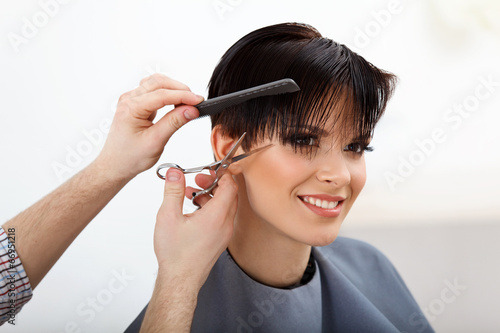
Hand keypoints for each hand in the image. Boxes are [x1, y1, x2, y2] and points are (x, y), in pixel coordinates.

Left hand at [96, 74, 203, 180]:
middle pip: (159, 83)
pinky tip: (175, 102)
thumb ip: (174, 123)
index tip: (199, 101)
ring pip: (156, 83)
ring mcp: (131, 100)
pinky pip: (153, 90)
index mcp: (131, 108)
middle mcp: (129, 100)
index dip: (183, 96)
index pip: (162, 94)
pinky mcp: (136, 103)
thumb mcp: (155, 141)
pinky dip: (167, 93)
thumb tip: (190, 110)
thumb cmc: (129, 157)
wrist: (115, 165)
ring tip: (187, 102)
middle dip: (180, 90)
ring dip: (174, 89)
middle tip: (196, 102)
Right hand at [154, 168, 237, 288]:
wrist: (180, 280)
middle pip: (229, 195)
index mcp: (217, 216)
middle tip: (198, 179)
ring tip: (190, 195)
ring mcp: (224, 234)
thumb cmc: (176, 254)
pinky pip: (221, 218)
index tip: (210, 169)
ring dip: (210, 196)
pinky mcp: (220, 240)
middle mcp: (225, 224)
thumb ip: (173, 191)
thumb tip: (175, 173)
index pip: (230, 186)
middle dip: (214, 183)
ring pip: (225, 207)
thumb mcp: (168, 216)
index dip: (222, 174)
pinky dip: (211, 209)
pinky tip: (192, 210)